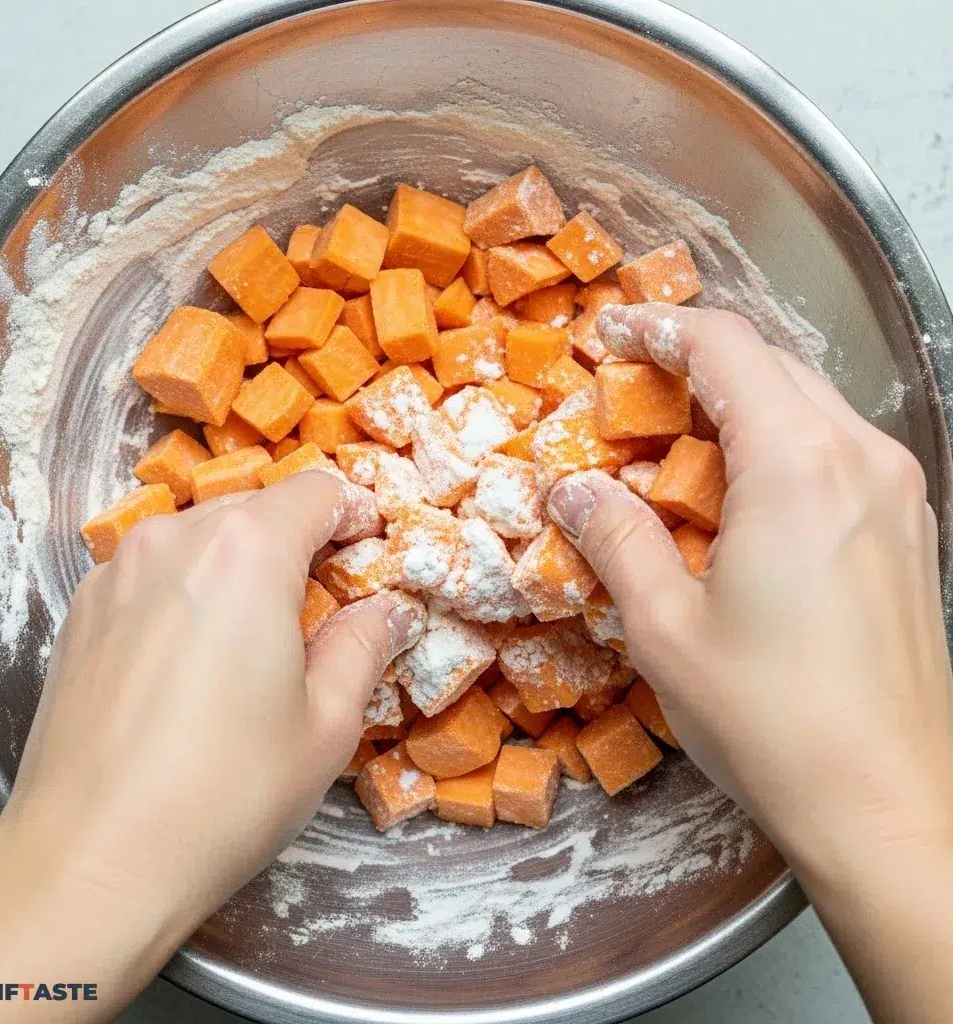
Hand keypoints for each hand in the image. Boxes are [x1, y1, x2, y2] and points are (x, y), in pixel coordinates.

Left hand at [0, 470, 416, 1021]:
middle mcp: (174, 539)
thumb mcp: (327, 723)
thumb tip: (389, 609)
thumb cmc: (225, 793)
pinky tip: (194, 661)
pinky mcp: (81, 610)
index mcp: (246, 550)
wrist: (89, 861)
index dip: (355, 518)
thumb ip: (365, 644)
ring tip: (256, 640)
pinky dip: (190, 590)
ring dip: (242, 566)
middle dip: (301, 543)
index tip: (369, 560)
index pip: (318, 490)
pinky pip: (155, 571)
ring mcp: (117, 571)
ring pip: (202, 536)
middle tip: (323, 611)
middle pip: (258, 506)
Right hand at [547, 304, 952, 1023]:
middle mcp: (862, 459)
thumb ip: (616, 540)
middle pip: (773, 365)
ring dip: (739, 406)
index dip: (660, 328)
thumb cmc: (773, 722)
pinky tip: (739, 498)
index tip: (613, 334)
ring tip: (676, 443)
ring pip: (810, 406)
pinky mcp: (911, 533)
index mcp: (798, 465)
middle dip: (697, 362)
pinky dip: (779, 448)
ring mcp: (900, 495)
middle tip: (631, 387)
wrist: (892, 808)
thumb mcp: (665, 628)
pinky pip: (838, 455)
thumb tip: (575, 491)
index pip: (726, 348)